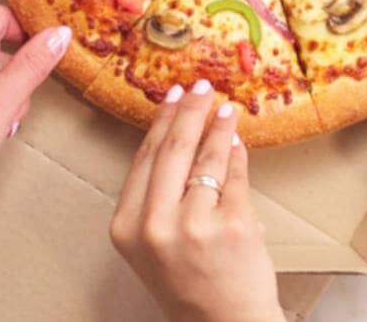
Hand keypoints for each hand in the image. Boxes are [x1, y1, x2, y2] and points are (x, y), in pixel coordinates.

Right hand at [111, 81, 283, 321]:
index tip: (173, 94)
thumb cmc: (187, 280)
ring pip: (208, 158)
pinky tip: (239, 141)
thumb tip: (186, 130)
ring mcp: (196, 226)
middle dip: (190, 111)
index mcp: (127, 227)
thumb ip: (160, 191)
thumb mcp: (153, 240)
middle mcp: (156, 225)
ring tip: (225, 109)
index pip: (146, 158)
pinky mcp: (233, 226)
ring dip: (219, 126)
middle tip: (202, 86)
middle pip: (174, 149)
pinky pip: (236, 176)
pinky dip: (239, 154)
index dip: (162, 120)